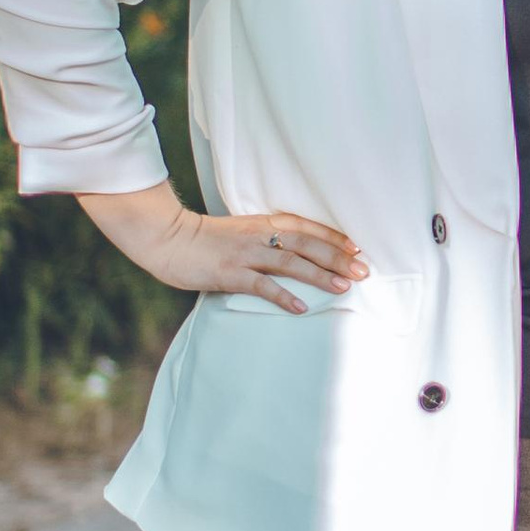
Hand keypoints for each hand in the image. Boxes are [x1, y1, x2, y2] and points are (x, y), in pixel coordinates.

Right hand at [80, 183, 365, 311]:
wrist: (166, 238)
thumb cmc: (203, 239)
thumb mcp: (240, 232)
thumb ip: (265, 239)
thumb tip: (293, 253)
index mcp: (262, 223)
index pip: (306, 227)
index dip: (333, 237)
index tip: (357, 247)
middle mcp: (258, 236)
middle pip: (306, 244)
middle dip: (337, 256)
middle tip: (363, 270)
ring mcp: (244, 254)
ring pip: (290, 263)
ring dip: (319, 274)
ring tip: (343, 286)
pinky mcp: (229, 273)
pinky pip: (261, 285)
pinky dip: (283, 296)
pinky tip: (301, 307)